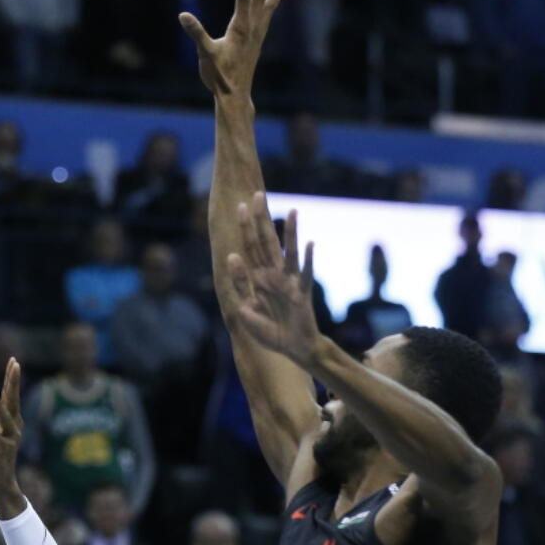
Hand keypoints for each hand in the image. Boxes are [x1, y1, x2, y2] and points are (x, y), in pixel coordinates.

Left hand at [0, 358, 23, 510]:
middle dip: (13, 383)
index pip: (9, 394)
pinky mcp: (4, 453)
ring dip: (0, 407)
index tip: (13, 360)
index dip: (11, 378)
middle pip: (13, 401)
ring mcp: (11, 439)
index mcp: (9, 417)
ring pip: (7, 420)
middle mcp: (14, 425)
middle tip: (15, 365)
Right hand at [179, 0, 295, 97]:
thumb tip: (183, 15)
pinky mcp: (257, 40)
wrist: (235, 95)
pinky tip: (274, 2)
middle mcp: (252, 27)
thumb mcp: (204, 53)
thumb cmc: (219, 75)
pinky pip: (268, 16)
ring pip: (270, 4)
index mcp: (239, 27)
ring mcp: (257, 34)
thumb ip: (196, 33)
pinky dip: (274, 4)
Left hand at [226, 194, 320, 366]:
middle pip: (266, 243)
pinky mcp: (302, 294)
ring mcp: (290, 283)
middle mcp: (274, 275)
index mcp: (258, 279)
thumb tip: (233, 256)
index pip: (249, 249)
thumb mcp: (246, 312)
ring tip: (292, 211)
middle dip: (261, 220)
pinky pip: (306, 275)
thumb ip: (239, 287)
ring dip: (290, 232)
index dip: (245, 229)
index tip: (240, 206)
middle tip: (257, 195)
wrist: (292, 349)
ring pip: (289, 252)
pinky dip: (308, 260)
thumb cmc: (270, 331)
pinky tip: (310, 244)